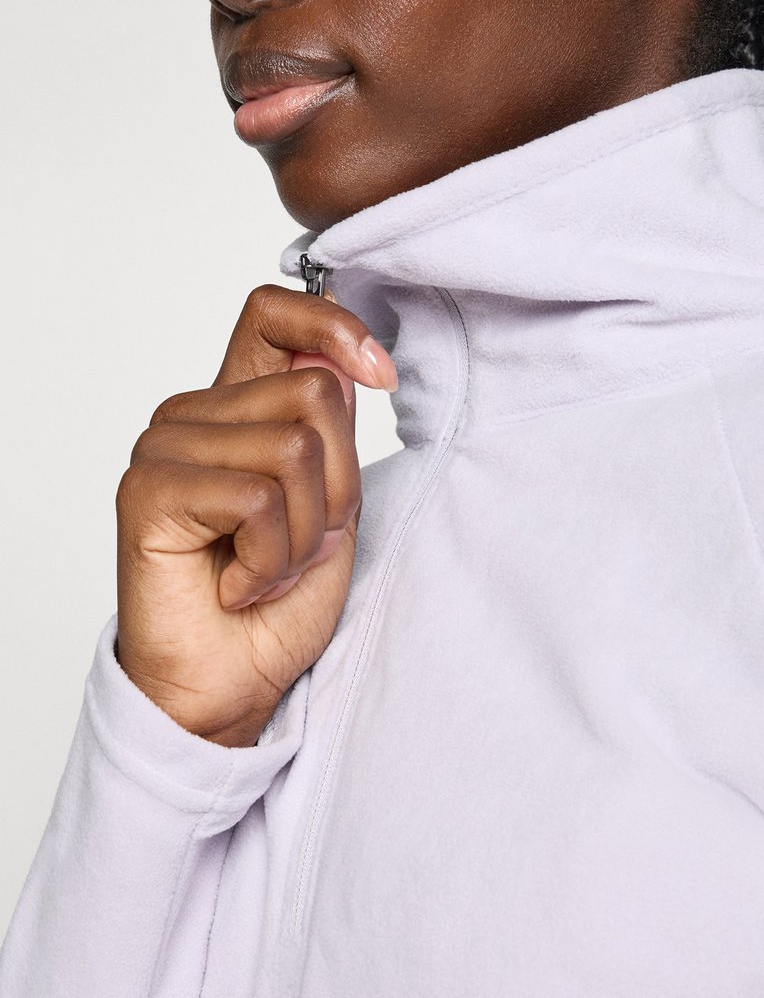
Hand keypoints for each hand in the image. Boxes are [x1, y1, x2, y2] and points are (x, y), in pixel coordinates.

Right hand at [114, 283, 397, 746]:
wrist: (233, 685)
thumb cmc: (276, 605)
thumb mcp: (332, 505)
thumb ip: (329, 431)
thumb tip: (340, 362)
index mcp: (237, 409)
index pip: (272, 313)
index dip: (335, 325)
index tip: (381, 373)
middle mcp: (194, 416)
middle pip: (312, 392)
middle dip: (335, 488)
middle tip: (298, 546)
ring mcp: (163, 448)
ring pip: (293, 448)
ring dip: (303, 534)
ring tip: (267, 570)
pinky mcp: (148, 490)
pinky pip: (257, 498)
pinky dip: (270, 559)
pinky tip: (238, 586)